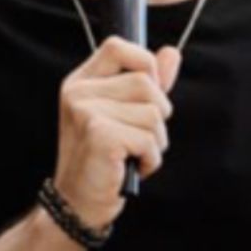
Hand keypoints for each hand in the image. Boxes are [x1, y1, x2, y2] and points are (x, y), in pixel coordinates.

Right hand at [54, 38, 180, 228]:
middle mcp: (78, 92)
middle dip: (157, 115)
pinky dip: (150, 160)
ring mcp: (86, 112)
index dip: (144, 65)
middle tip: (138, 139)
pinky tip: (132, 169)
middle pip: (145, 82)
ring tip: (133, 156)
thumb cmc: (103, 161)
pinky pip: (149, 138)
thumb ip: (147, 82)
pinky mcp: (99, 134)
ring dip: (155, 142)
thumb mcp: (124, 115)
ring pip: (153, 113)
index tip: (147, 96)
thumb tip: (172, 53)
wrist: (78, 204)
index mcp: (81, 82)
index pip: (118, 46)